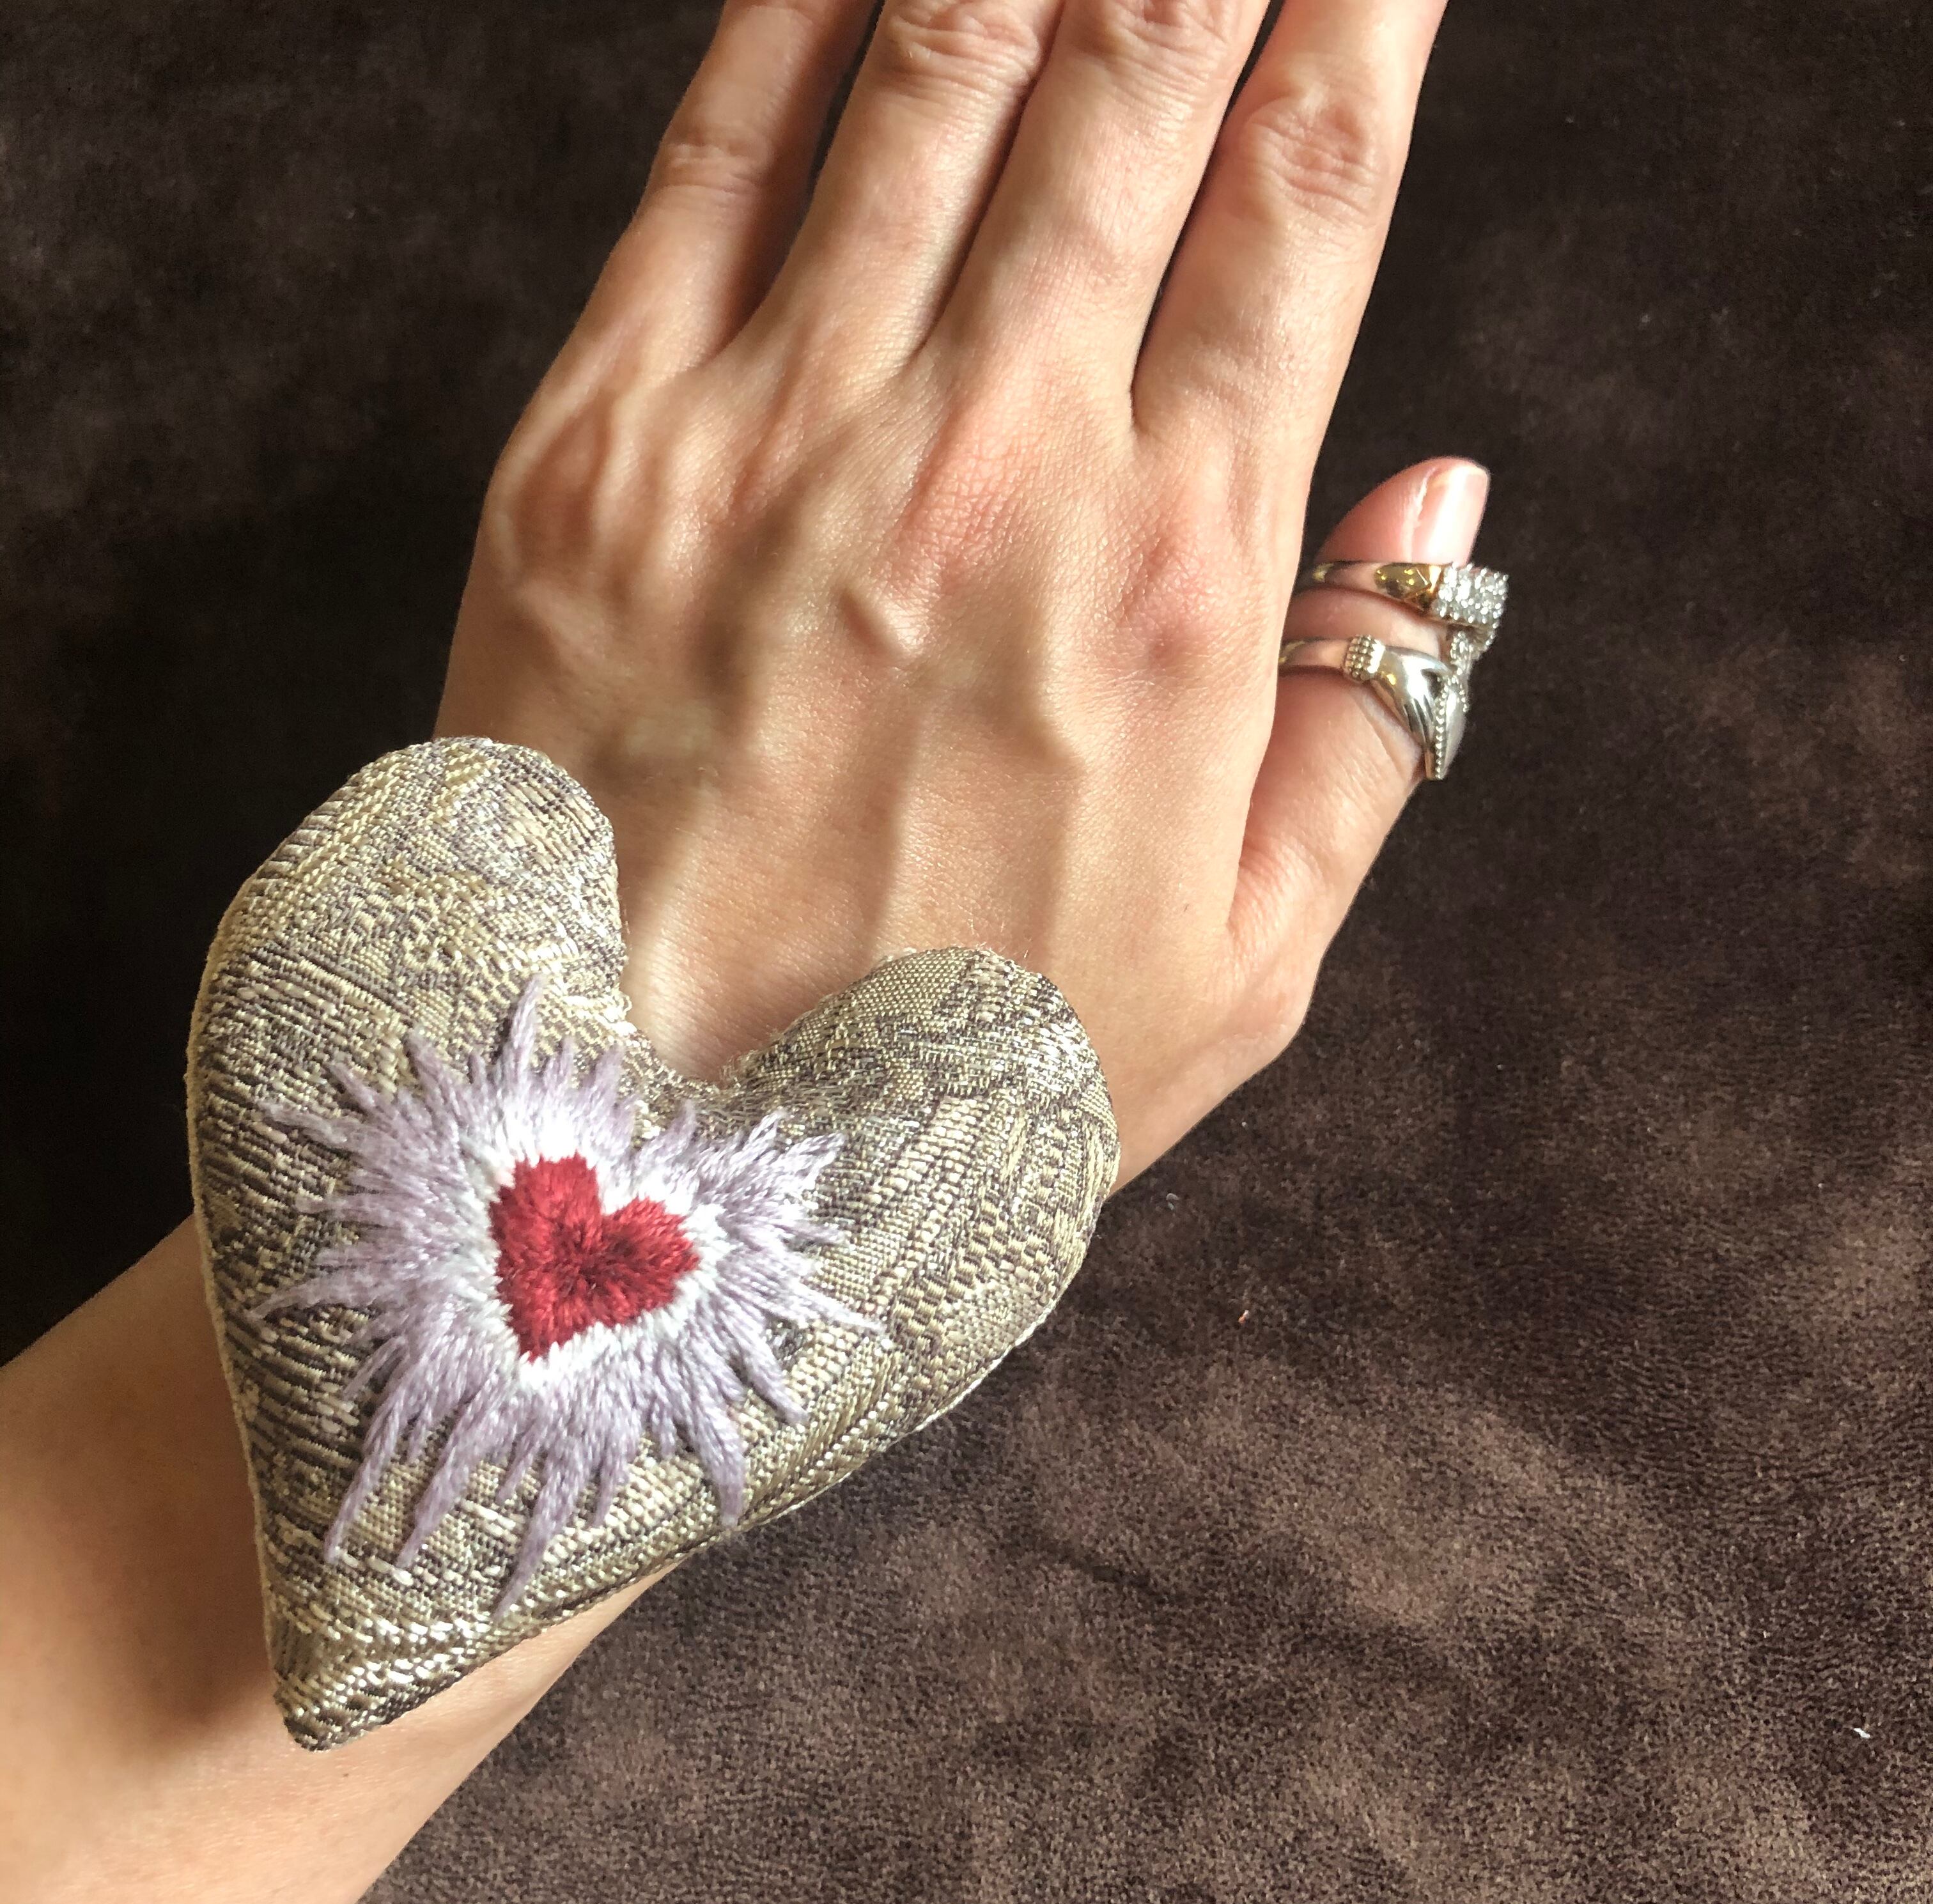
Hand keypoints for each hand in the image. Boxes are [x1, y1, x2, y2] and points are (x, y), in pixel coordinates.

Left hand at [437, 0, 1484, 1185]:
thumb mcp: (1240, 966)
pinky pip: (713, 157)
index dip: (1365, 15)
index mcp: (1173, 590)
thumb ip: (1364, 725)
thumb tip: (1443, 493)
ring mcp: (780, 445)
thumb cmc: (952, 1081)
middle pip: (1139, 83)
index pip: (1306, 204)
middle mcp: (990, 473)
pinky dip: (802, 8)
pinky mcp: (600, 452)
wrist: (635, 1156)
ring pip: (938, 73)